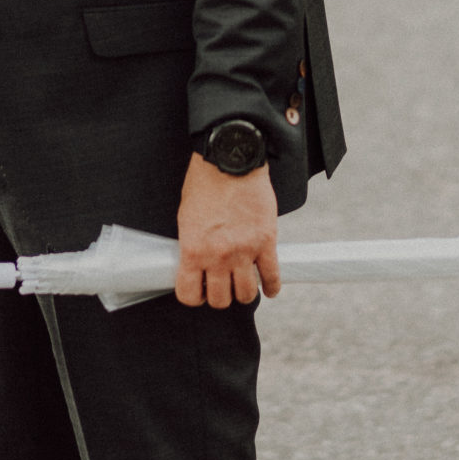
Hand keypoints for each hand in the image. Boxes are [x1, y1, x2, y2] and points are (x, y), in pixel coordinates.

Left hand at [175, 154, 280, 307]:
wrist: (231, 160)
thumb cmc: (204, 184)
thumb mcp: (186, 218)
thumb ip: (192, 244)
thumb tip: (196, 264)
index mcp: (193, 250)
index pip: (189, 294)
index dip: (193, 297)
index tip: (199, 291)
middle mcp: (218, 256)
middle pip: (220, 299)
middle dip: (220, 296)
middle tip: (222, 286)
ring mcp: (244, 251)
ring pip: (246, 294)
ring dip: (244, 293)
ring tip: (243, 284)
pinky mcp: (266, 242)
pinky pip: (272, 276)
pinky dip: (271, 287)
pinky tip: (269, 288)